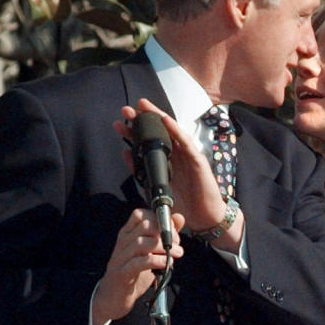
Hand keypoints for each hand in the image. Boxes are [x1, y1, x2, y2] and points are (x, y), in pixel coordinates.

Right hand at [93, 208, 184, 324]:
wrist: (113, 299)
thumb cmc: (134, 273)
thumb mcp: (151, 251)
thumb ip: (165, 234)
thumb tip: (179, 217)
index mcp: (127, 235)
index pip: (139, 214)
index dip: (158, 218)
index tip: (172, 230)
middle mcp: (122, 243)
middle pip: (144, 227)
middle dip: (165, 232)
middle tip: (177, 243)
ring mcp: (120, 258)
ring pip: (142, 243)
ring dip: (164, 246)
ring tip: (177, 253)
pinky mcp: (122, 274)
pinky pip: (139, 262)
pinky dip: (156, 260)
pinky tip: (167, 263)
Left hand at [114, 99, 231, 236]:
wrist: (204, 217)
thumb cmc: (184, 203)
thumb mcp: (155, 187)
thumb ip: (141, 170)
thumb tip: (126, 153)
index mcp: (166, 160)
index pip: (149, 141)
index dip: (134, 131)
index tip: (119, 123)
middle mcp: (177, 154)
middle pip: (159, 131)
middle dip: (142, 119)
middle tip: (126, 109)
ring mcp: (188, 155)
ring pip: (172, 131)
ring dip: (157, 117)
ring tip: (143, 107)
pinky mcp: (198, 160)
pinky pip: (186, 142)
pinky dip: (176, 130)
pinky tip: (166, 120)